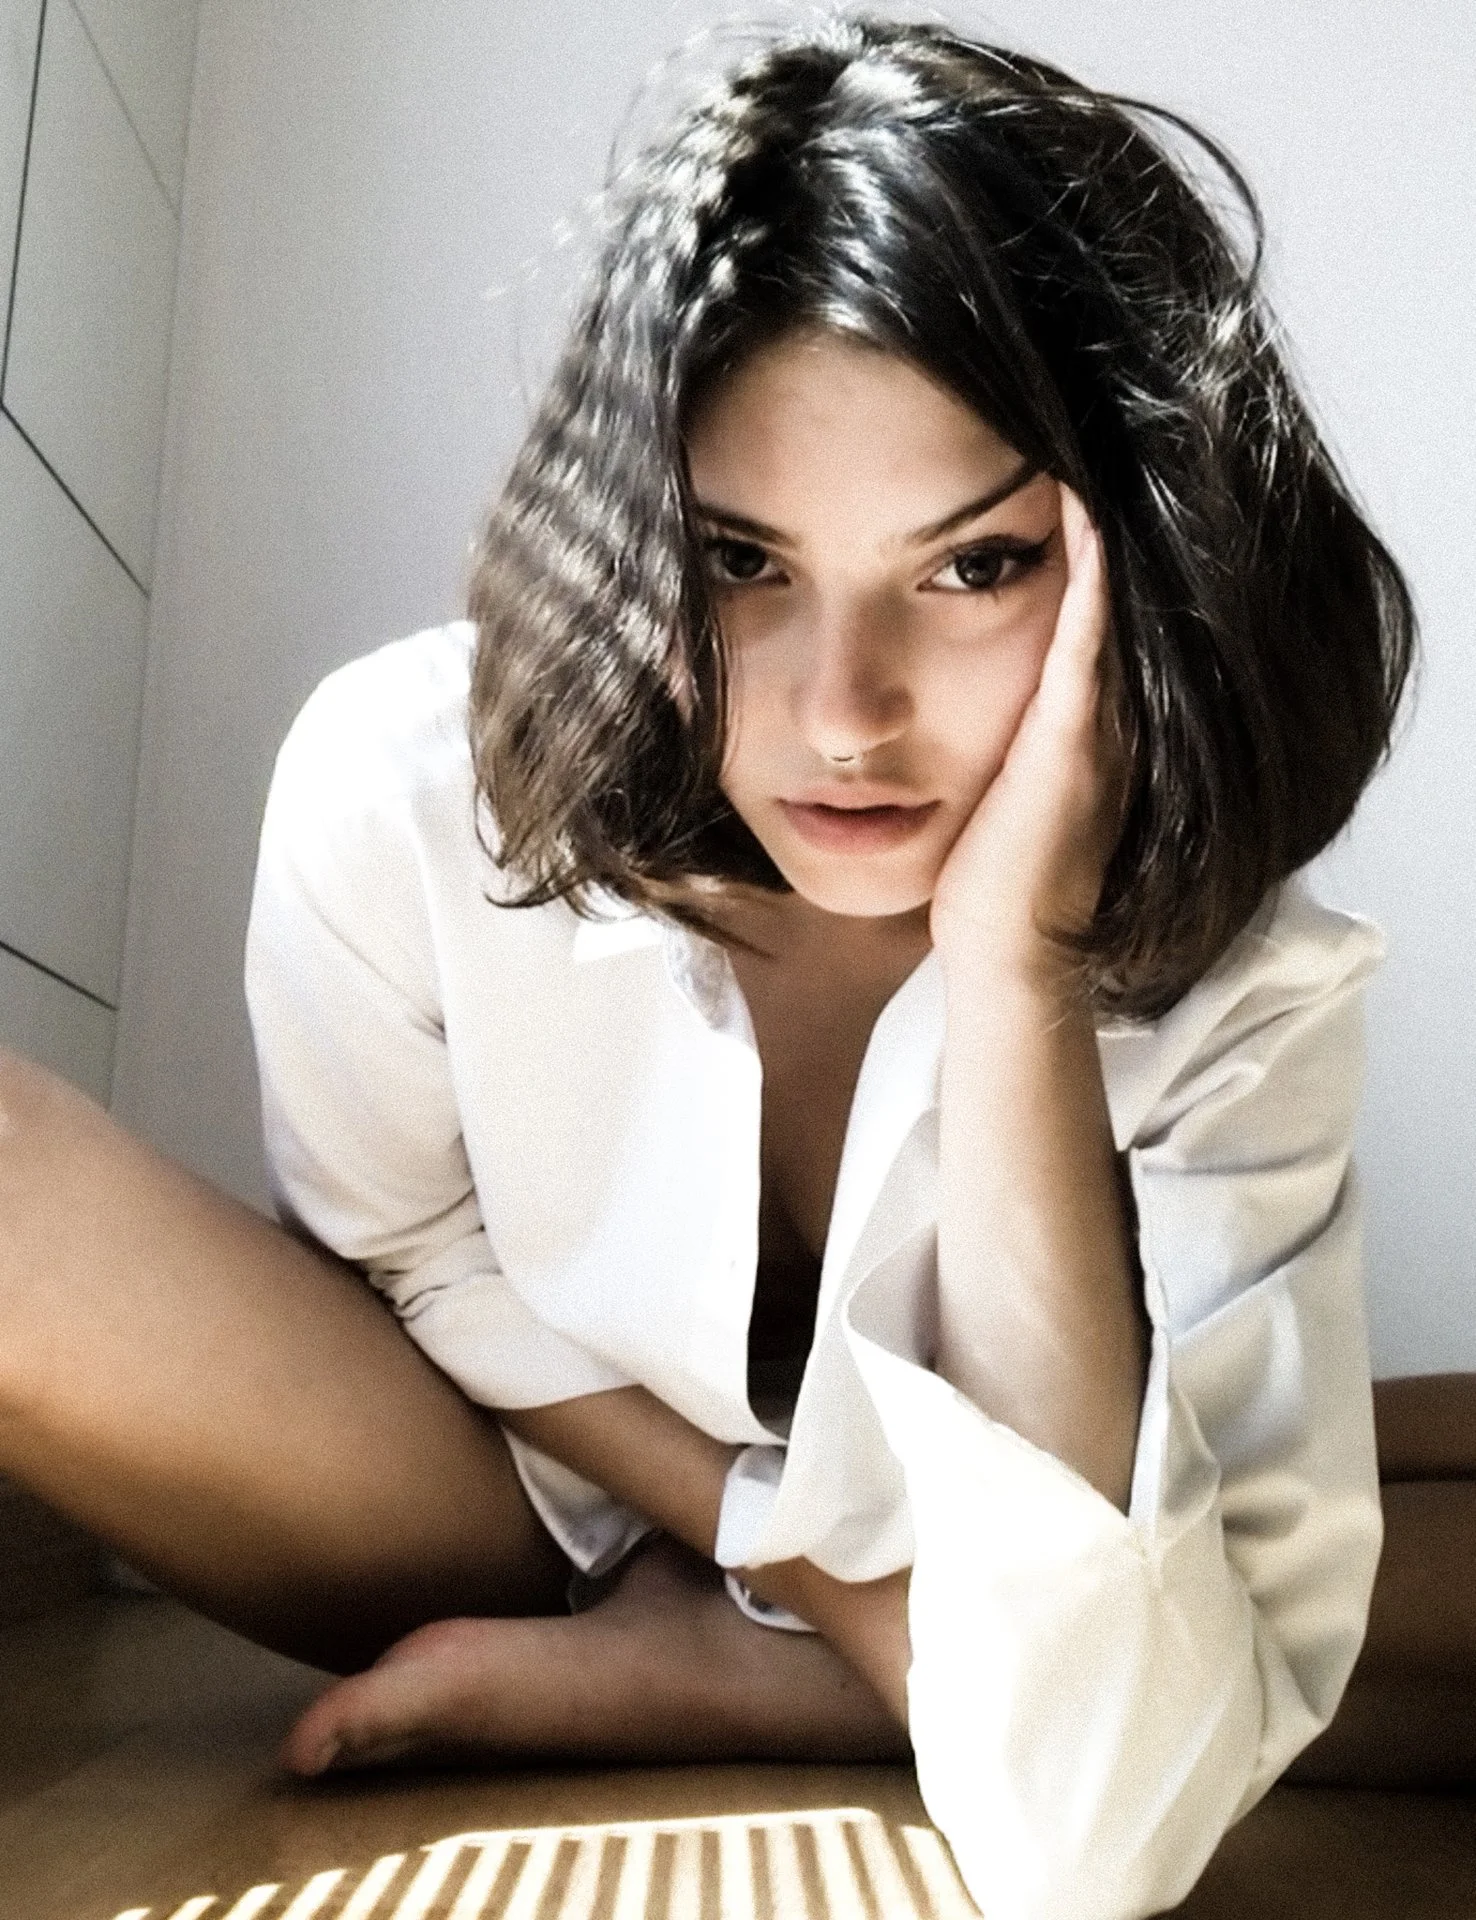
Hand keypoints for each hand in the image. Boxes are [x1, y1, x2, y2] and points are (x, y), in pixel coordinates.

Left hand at [928, 485, 1127, 984]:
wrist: (1004, 951)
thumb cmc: (980, 879)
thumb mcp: (981, 786)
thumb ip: (981, 735)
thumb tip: (924, 704)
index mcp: (1077, 719)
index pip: (1081, 606)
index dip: (1077, 539)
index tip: (1052, 461)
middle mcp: (1099, 711)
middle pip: (1102, 590)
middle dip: (1093, 511)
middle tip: (1076, 423)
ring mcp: (1095, 725)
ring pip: (1103, 600)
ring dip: (1097, 523)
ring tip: (1078, 435)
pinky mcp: (1074, 744)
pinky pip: (1086, 639)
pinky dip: (1088, 574)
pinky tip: (1079, 508)